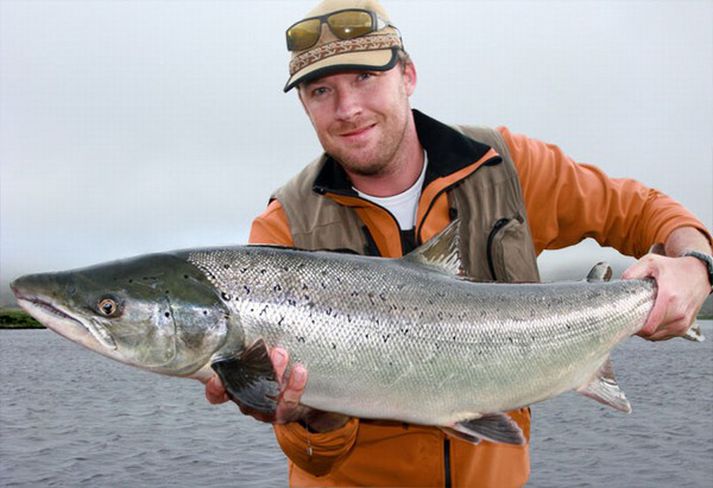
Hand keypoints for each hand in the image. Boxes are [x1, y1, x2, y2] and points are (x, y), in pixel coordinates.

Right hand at [205, 347, 349, 430]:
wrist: (302, 394)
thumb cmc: (273, 367)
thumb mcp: (256, 353)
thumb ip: (245, 341)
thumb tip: (241, 312)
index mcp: (235, 386)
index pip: (217, 392)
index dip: (214, 388)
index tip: (216, 378)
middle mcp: (246, 399)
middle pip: (243, 392)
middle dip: (253, 371)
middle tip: (263, 350)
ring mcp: (264, 408)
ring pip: (265, 396)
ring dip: (274, 373)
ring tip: (281, 353)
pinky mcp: (284, 411)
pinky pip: (287, 402)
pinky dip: (294, 385)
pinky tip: (300, 370)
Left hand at [622, 254, 708, 339]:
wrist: (700, 272)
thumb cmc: (675, 268)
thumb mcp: (651, 262)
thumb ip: (633, 272)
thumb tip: (621, 283)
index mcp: (669, 298)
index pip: (649, 327)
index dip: (634, 327)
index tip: (627, 320)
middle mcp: (679, 313)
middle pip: (651, 333)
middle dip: (638, 327)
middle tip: (631, 317)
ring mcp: (684, 322)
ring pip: (657, 337)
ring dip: (647, 331)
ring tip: (641, 318)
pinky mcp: (685, 326)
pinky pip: (666, 336)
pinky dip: (656, 332)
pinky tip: (651, 322)